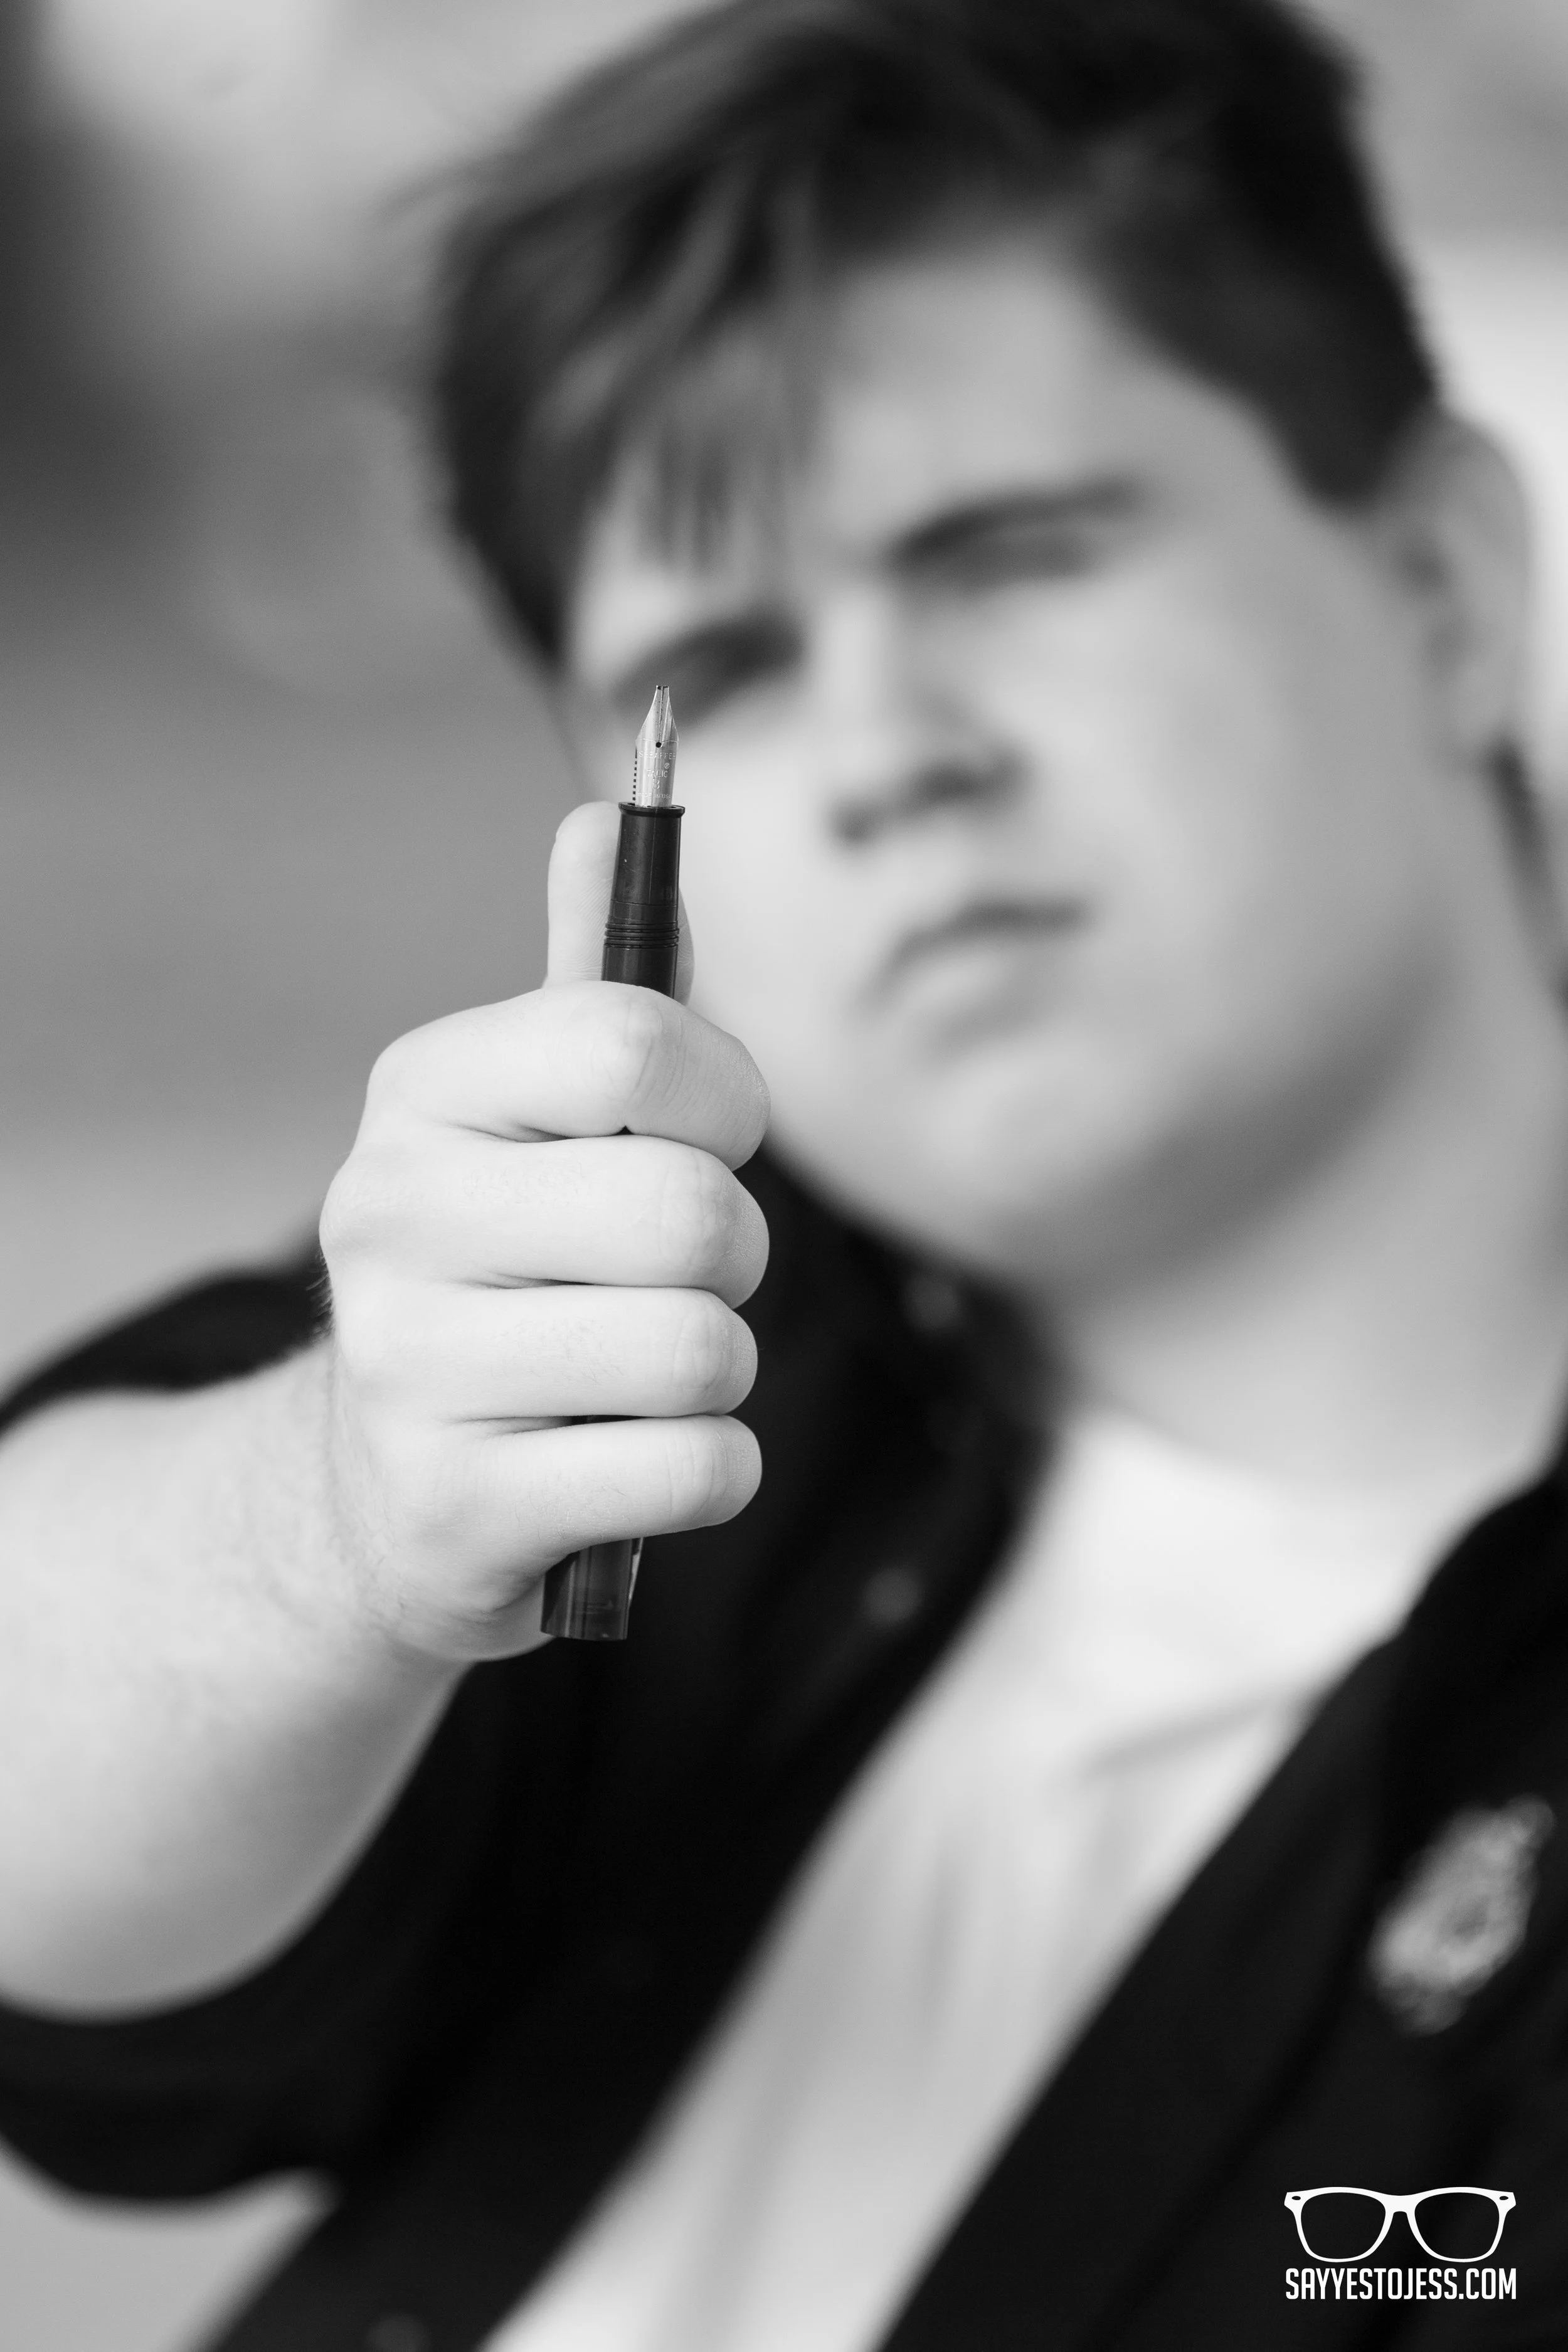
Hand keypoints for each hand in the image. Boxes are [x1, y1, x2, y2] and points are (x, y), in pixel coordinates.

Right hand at [319, 803, 769, 1659]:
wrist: (384, 1487)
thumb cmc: (509, 1266)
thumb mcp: (534, 1116)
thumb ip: (596, 980)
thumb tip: (608, 809)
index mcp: (421, 1094)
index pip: (630, 1042)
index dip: (722, 1097)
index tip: (703, 1137)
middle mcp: (388, 1218)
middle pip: (690, 1213)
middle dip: (734, 1256)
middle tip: (677, 1277)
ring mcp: (410, 1374)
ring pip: (702, 1352)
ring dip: (719, 1370)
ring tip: (644, 1370)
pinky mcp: (460, 1510)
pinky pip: (694, 1471)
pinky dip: (707, 1469)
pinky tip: (635, 1456)